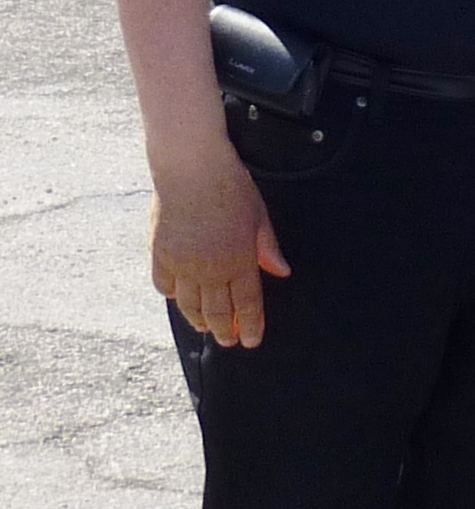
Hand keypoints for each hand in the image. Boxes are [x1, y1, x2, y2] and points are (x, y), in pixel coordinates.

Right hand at [150, 146, 289, 347]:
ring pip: (189, 305)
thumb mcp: (258, 216)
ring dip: (198, 320)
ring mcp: (182, 264)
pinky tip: (179, 298)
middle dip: (225, 331)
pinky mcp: (160, 253)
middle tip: (228, 342)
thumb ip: (267, 247)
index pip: (247, 304)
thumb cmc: (230, 186)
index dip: (250, 326)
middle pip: (217, 312)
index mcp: (238, 261)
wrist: (190, 167)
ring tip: (205, 328)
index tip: (251, 341)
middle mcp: (209, 269)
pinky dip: (172, 295)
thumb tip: (281, 272)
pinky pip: (164, 285)